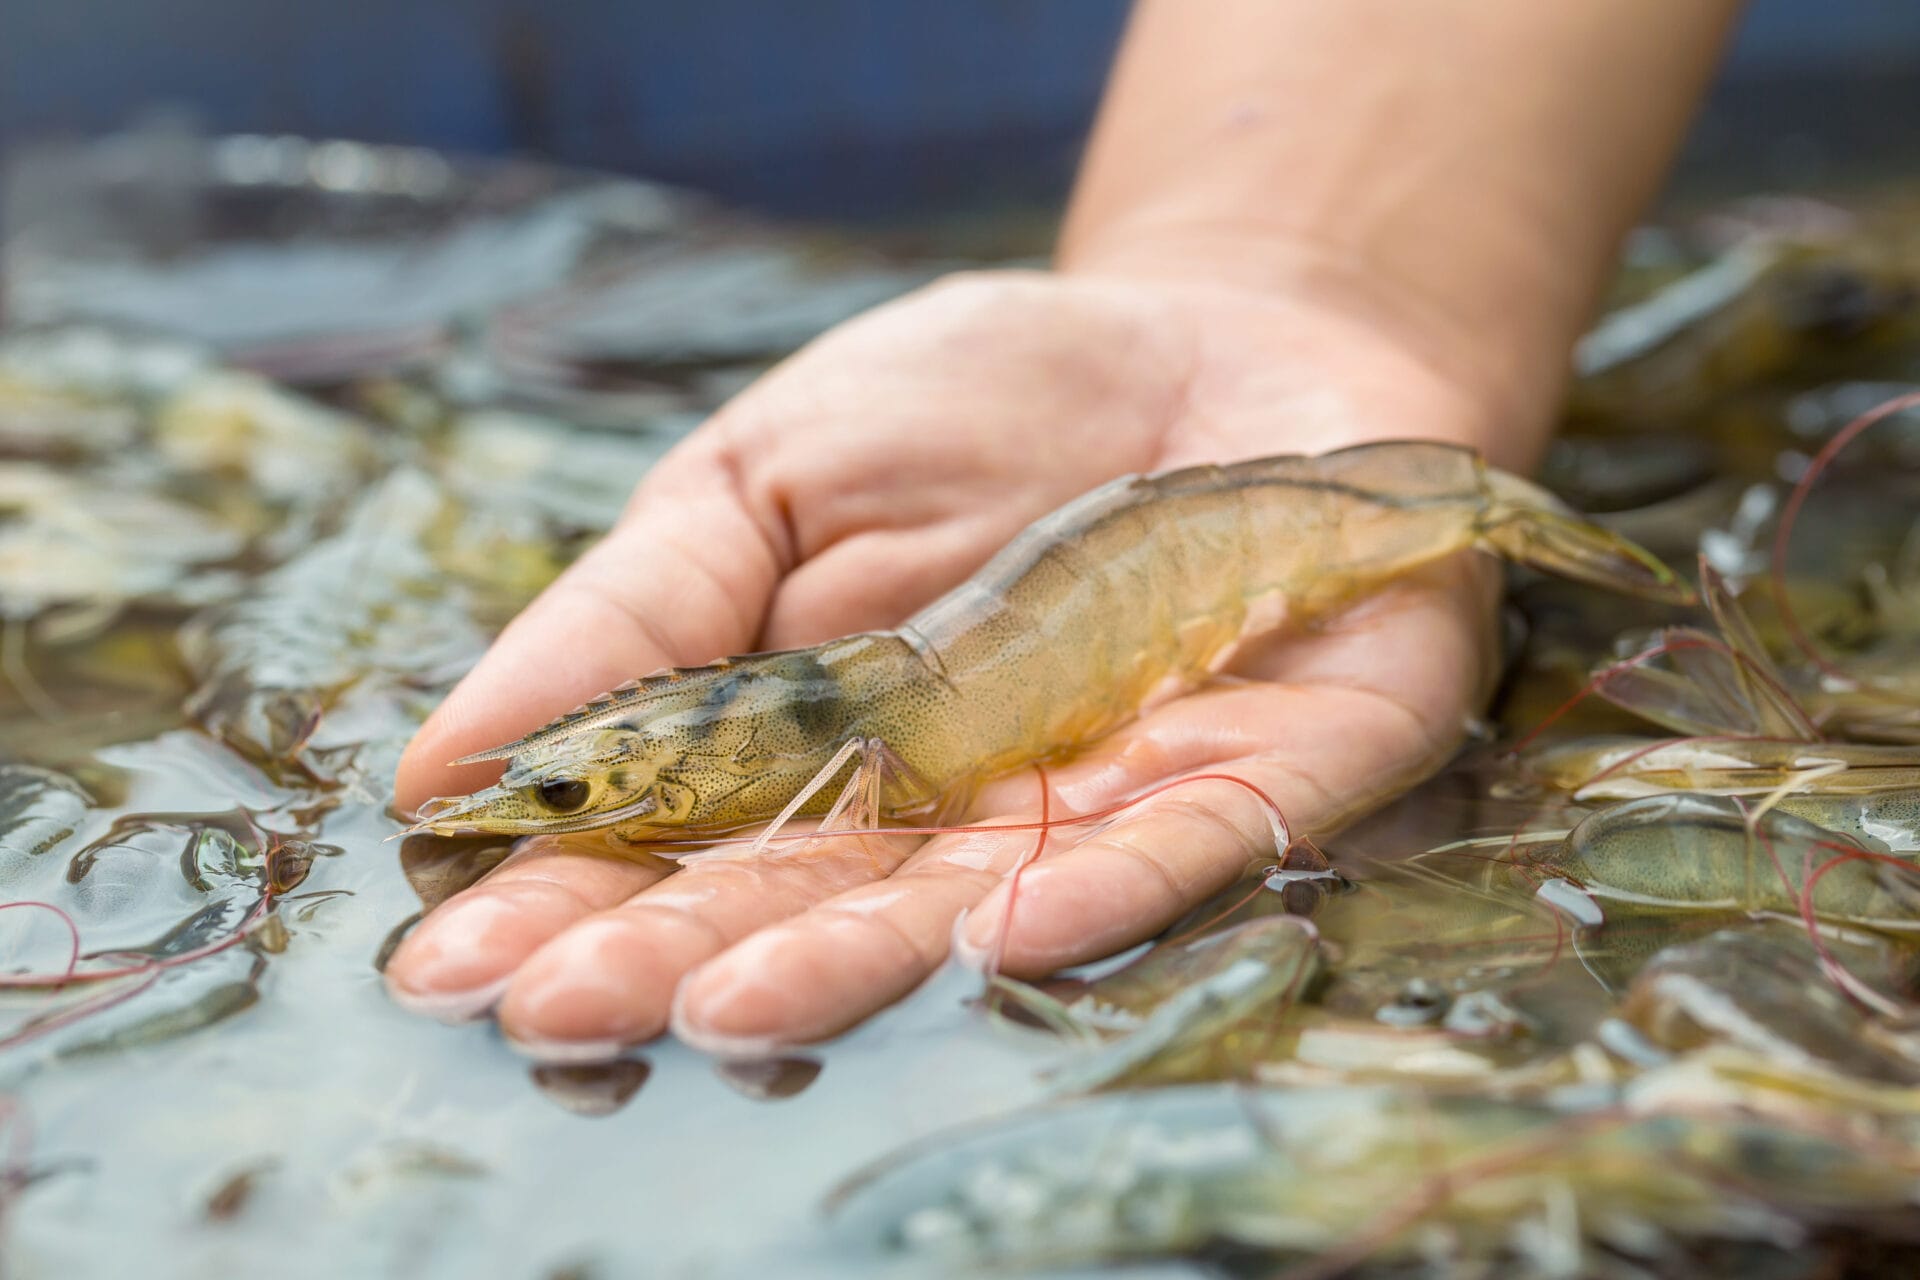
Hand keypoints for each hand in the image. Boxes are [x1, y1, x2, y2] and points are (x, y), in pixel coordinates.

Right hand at [384, 266, 1513, 1056]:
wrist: (1211, 335)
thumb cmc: (976, 405)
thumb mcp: (769, 475)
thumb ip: (637, 614)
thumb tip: (446, 764)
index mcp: (820, 755)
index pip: (678, 851)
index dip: (571, 905)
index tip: (455, 960)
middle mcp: (951, 811)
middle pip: (809, 904)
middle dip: (687, 962)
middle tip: (562, 1015)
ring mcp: (1103, 801)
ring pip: (971, 907)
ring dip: (855, 962)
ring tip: (733, 1008)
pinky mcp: (1265, 772)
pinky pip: (1187, 845)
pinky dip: (1101, 889)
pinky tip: (1002, 932)